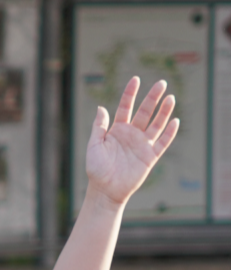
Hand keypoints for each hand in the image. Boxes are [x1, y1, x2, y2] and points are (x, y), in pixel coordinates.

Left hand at [85, 75, 178, 207]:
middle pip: (144, 112)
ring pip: (156, 124)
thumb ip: (99, 127)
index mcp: (116, 130)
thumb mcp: (94, 146)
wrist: (105, 190)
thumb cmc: (96, 169)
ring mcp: (142, 144)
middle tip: (161, 83)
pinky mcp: (150, 156)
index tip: (135, 79)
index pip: (125, 108)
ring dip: (164, 111)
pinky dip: (170, 132)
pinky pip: (162, 142)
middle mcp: (131, 134)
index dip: (130, 94)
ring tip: (170, 97)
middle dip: (152, 98)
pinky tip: (175, 120)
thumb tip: (101, 107)